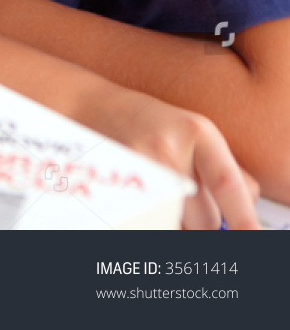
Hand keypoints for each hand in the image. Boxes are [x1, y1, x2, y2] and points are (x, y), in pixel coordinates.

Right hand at [78, 87, 261, 228]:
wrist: (90, 106)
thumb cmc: (146, 124)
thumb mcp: (191, 135)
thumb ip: (221, 171)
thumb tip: (243, 214)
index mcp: (197, 132)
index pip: (228, 184)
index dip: (243, 217)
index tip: (251, 235)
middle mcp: (168, 148)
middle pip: (206, 218)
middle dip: (200, 219)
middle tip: (182, 197)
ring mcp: (138, 167)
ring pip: (179, 226)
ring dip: (176, 221)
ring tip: (158, 190)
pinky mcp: (116, 183)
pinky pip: (151, 223)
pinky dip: (154, 220)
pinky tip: (142, 198)